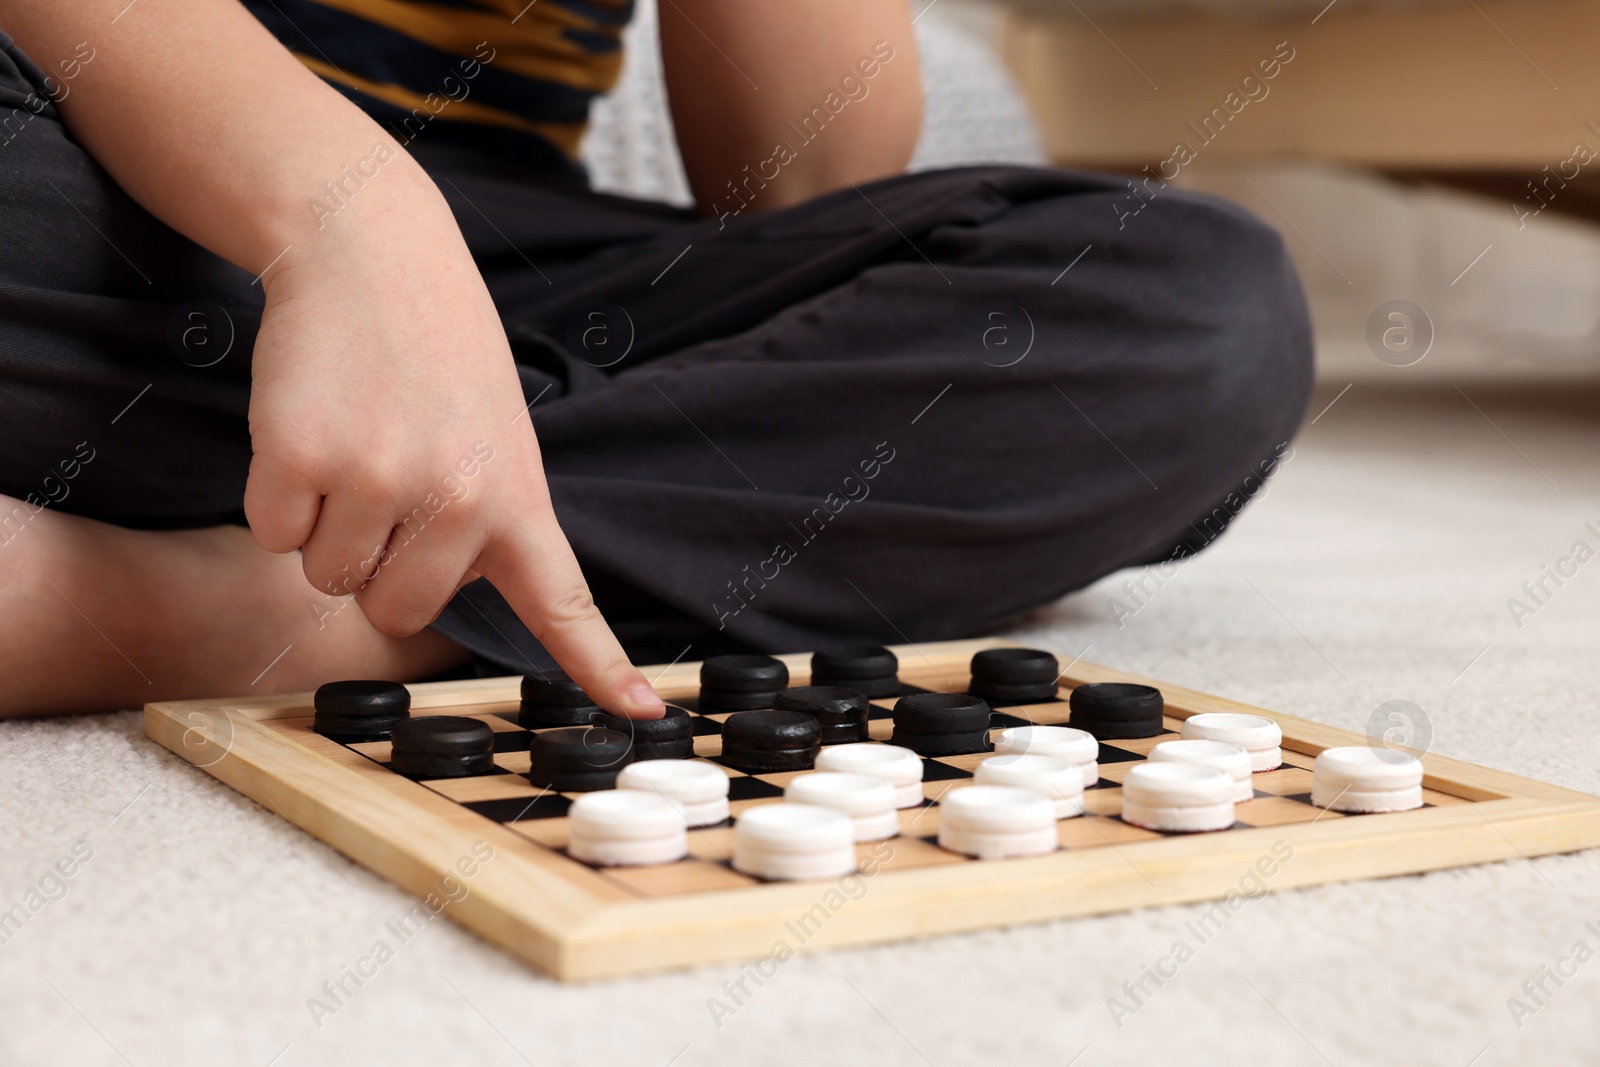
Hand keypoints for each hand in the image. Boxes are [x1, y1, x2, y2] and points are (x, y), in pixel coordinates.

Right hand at [241, 188, 663, 718]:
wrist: (374, 251)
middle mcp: (459, 498)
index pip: (564, 602)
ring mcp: (380, 481)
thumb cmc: (436, 351)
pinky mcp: (303, 460)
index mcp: (517, 496)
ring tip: (353, 443)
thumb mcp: (497, 431)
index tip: (640, 713)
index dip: (598, 666)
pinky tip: (309, 429)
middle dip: (377, 562)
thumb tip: (442, 590)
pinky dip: (276, 495)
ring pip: (328, 577)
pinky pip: (271, 533)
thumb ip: (489, 516)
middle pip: (396, 610)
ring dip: (323, 526)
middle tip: (386, 478)